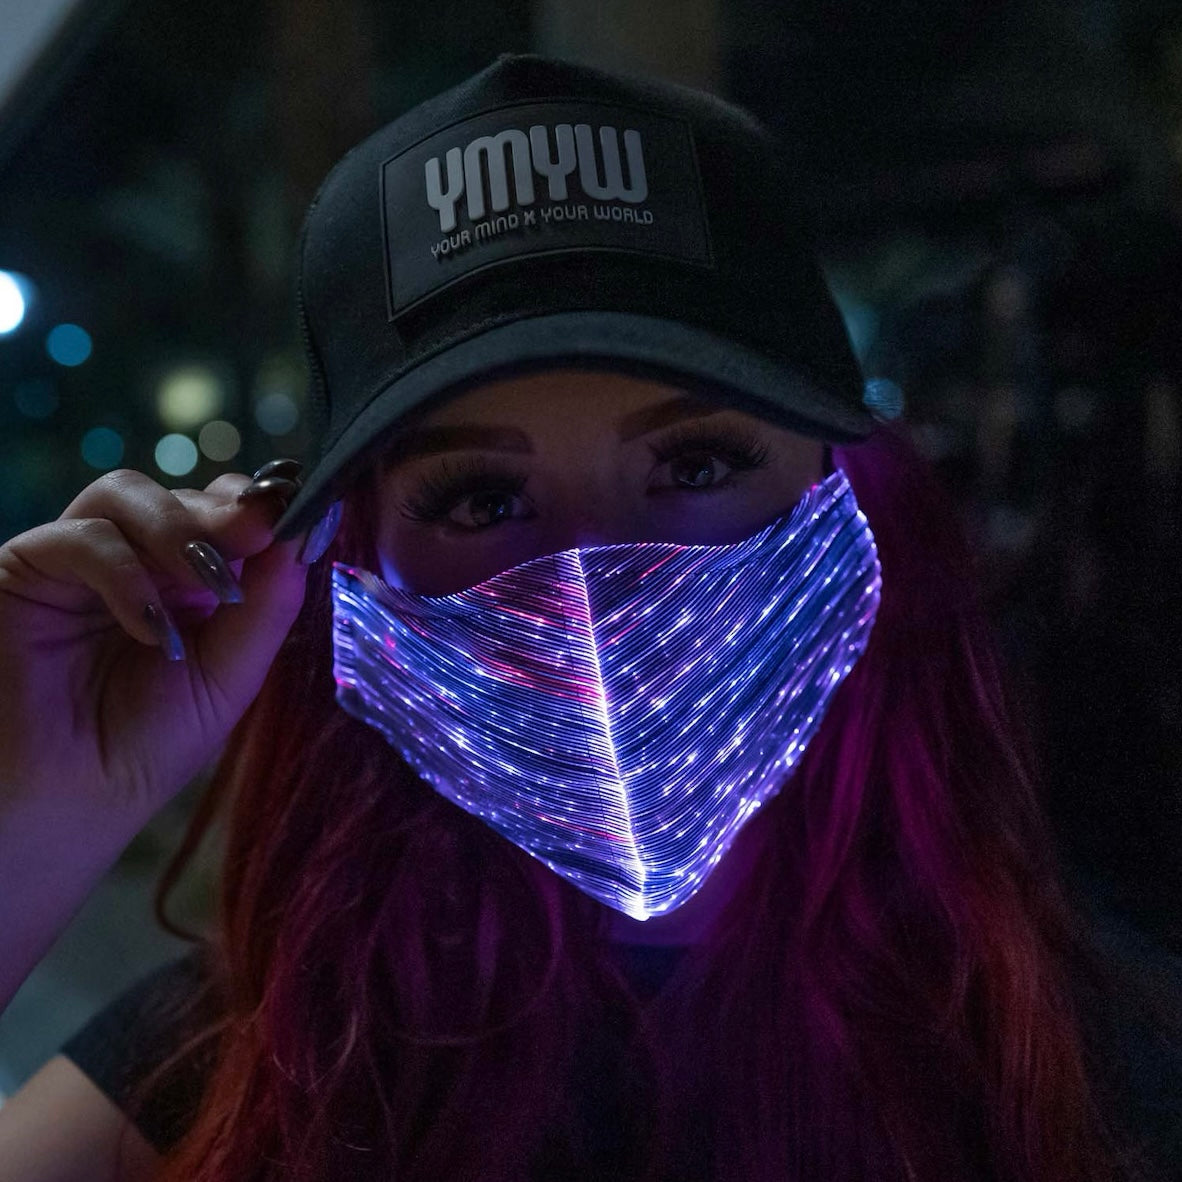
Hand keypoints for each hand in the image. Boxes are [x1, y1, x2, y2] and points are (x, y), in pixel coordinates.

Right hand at [0, 464, 310, 823]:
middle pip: (185, 495)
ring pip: (129, 494)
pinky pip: (83, 538)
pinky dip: (124, 573)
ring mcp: (82, 559)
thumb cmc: (145, 748)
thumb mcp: (229, 676)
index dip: (264, 508)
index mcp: (192, 582)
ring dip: (178, 527)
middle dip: (228, 512)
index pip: (230, 514)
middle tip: (258, 534)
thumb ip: (268, 606)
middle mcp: (139, 560)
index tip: (301, 512)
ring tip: (208, 581)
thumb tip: (309, 531)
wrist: (63, 801)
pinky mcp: (28, 567)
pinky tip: (150, 626)